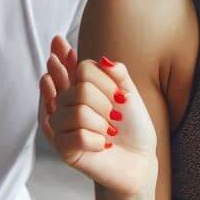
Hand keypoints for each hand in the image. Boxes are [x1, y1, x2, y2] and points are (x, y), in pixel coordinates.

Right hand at [40, 35, 156, 196]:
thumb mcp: (129, 95)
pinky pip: (76, 135)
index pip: (67, 68)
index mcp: (79, 92)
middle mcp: (65, 107)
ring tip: (108, 133)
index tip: (58, 40)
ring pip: (76, 112)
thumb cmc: (133, 128)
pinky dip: (96, 141)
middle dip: (105, 101)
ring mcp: (61, 128)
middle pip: (79, 88)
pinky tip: (101, 146)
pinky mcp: (64, 150)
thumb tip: (103, 60)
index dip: (64, 56)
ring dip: (102, 123)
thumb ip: (118, 74)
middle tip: (115, 114)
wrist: (141, 159)